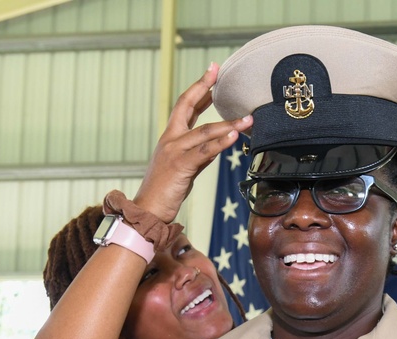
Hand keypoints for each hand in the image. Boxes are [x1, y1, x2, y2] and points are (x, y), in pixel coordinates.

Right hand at [134, 63, 253, 222]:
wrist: (148, 209)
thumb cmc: (166, 190)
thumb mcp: (185, 167)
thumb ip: (200, 154)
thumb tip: (218, 145)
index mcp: (170, 137)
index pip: (185, 106)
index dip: (199, 89)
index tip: (211, 73)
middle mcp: (170, 139)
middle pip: (187, 106)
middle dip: (203, 87)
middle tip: (217, 70)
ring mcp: (174, 151)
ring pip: (203, 131)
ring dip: (228, 124)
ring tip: (248, 118)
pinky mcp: (180, 166)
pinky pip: (204, 152)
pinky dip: (220, 143)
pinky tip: (233, 136)